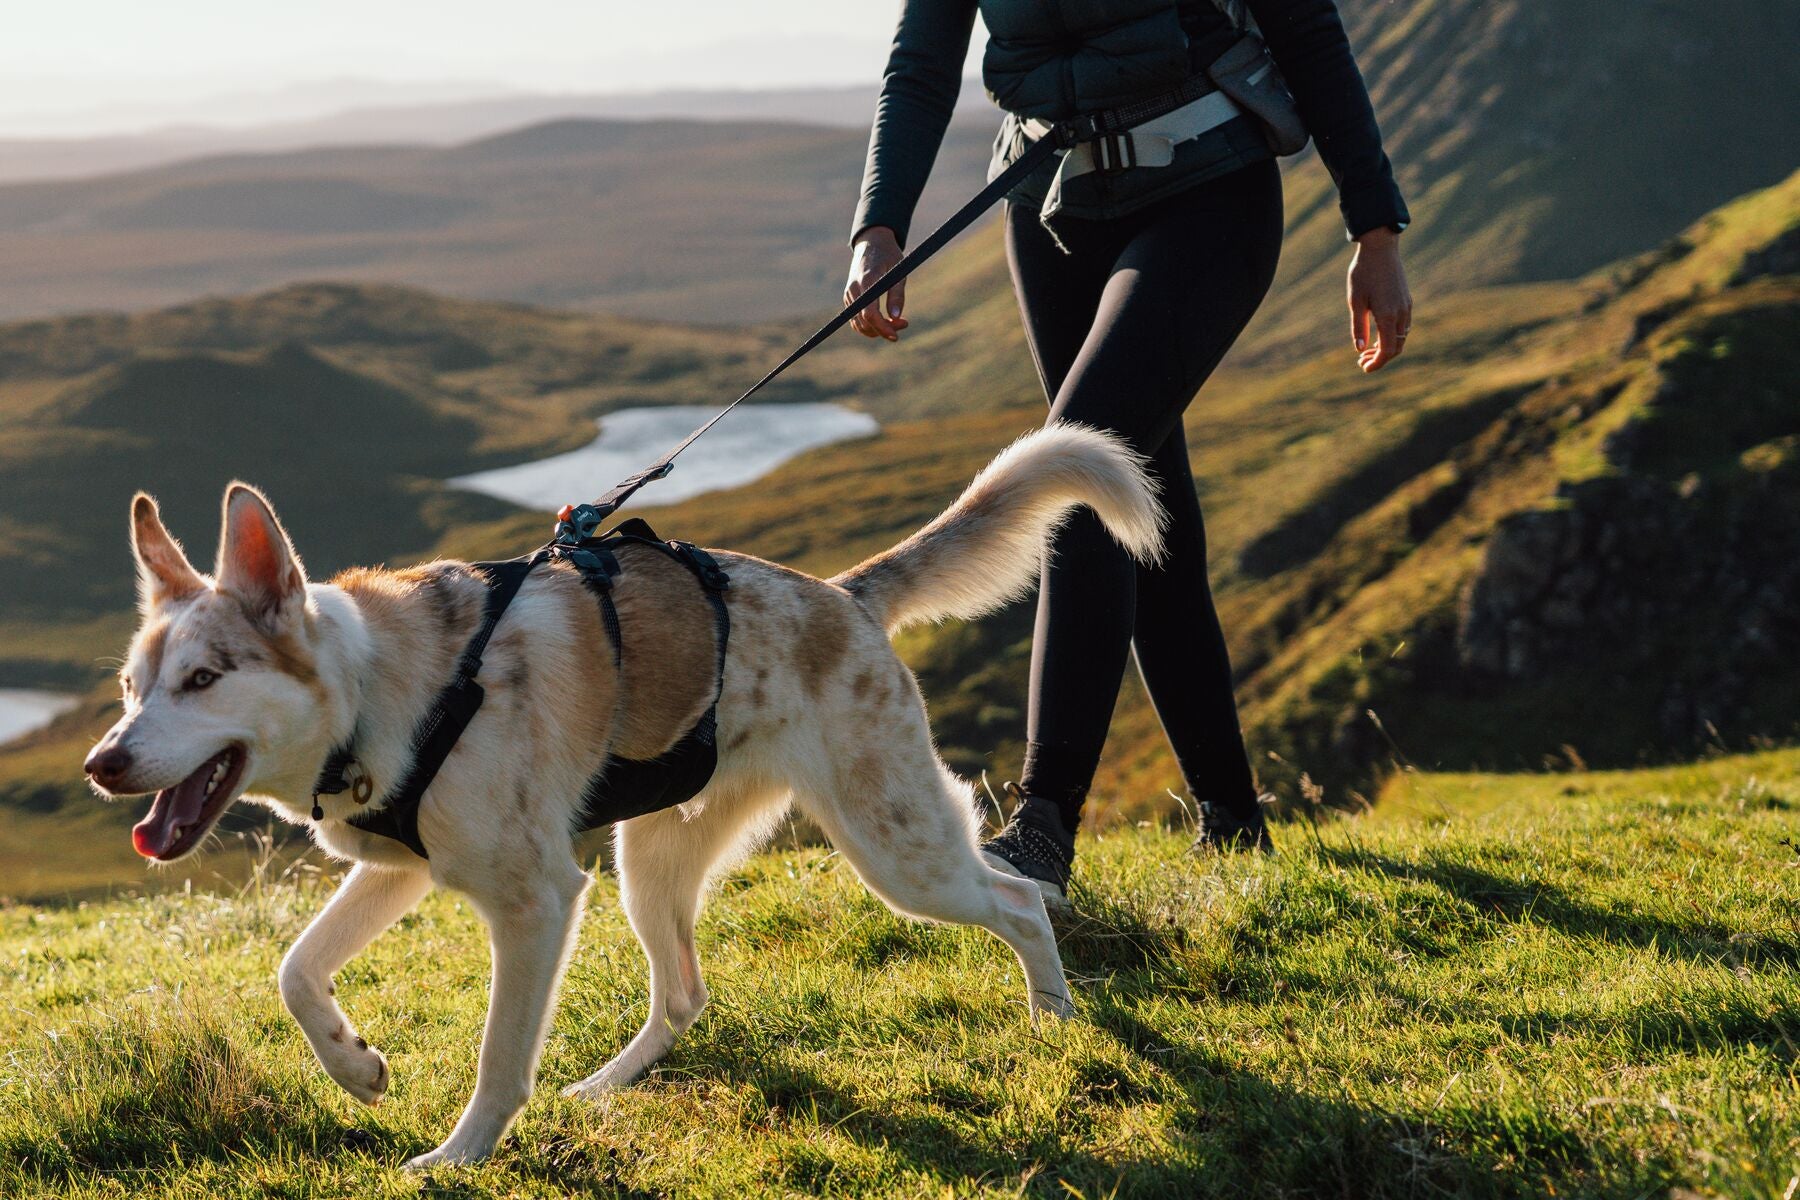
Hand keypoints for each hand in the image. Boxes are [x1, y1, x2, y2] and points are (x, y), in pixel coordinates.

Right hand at [845, 227, 908, 341]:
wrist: (871, 243)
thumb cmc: (888, 254)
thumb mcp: (898, 271)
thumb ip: (897, 294)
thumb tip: (896, 317)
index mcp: (866, 280)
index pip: (869, 313)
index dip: (882, 328)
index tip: (895, 335)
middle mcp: (853, 289)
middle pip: (864, 322)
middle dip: (883, 329)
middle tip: (905, 323)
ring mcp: (849, 295)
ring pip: (858, 324)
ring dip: (877, 329)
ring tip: (897, 322)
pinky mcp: (849, 298)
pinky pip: (856, 320)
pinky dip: (869, 325)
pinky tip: (885, 321)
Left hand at [1347, 226, 1412, 372]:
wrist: (1380, 248)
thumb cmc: (1363, 273)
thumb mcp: (1355, 301)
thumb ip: (1358, 327)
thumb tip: (1360, 349)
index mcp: (1387, 315)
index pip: (1387, 350)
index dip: (1377, 363)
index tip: (1364, 368)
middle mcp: (1401, 313)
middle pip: (1396, 347)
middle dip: (1380, 358)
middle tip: (1361, 361)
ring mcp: (1406, 306)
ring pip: (1401, 337)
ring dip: (1386, 347)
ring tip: (1366, 350)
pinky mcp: (1406, 299)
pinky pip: (1403, 325)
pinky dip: (1392, 336)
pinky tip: (1377, 334)